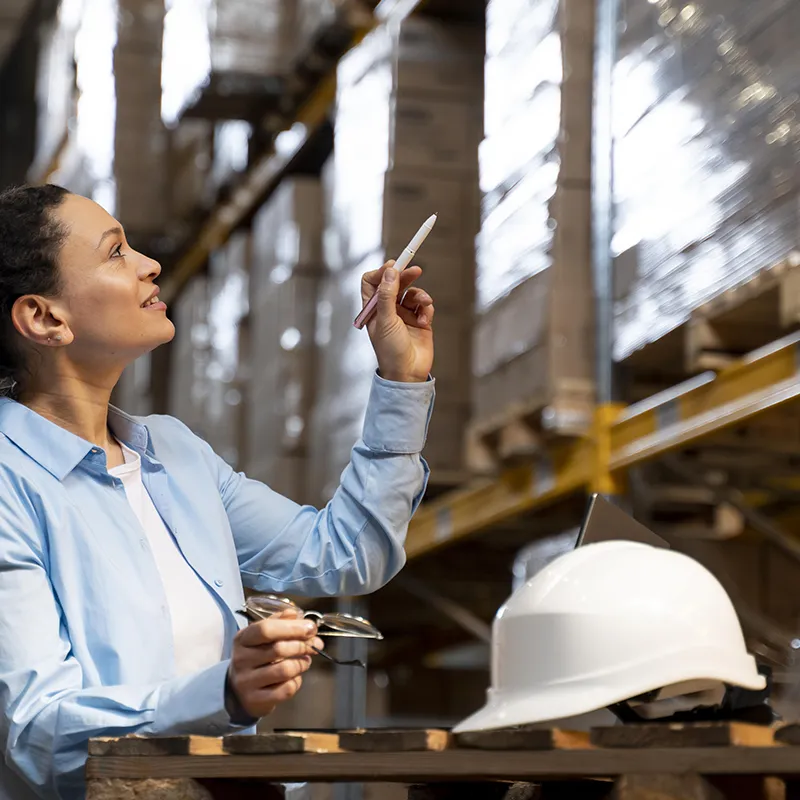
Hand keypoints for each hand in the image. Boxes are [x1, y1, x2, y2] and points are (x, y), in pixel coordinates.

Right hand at [228, 610, 323, 718]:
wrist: (237, 691)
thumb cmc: (255, 658)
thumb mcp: (261, 637)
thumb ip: (279, 622)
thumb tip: (295, 613)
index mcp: (243, 639)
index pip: (266, 629)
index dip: (292, 628)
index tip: (310, 628)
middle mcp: (241, 659)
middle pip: (279, 649)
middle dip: (302, 645)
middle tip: (314, 645)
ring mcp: (247, 682)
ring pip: (285, 670)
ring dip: (302, 664)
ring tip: (305, 661)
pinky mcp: (256, 700)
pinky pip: (286, 689)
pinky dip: (297, 682)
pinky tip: (295, 677)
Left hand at [361, 261, 434, 383]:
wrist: (408, 373)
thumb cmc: (390, 350)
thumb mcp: (385, 320)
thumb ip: (387, 294)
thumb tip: (389, 270)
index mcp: (373, 309)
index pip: (372, 281)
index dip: (382, 272)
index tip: (393, 267)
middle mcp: (388, 309)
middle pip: (395, 283)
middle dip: (405, 276)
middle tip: (415, 270)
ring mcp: (404, 315)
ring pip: (412, 293)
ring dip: (420, 296)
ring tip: (424, 304)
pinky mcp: (420, 321)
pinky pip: (424, 305)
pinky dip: (426, 309)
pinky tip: (425, 320)